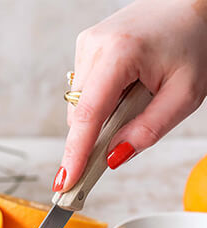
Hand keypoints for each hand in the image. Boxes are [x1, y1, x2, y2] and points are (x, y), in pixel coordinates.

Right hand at [54, 0, 206, 191]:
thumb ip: (148, 130)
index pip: (89, 116)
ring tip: (132, 102)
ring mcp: (86, 46)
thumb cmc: (191, 41)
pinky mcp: (86, 48)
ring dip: (100, 118)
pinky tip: (122, 92)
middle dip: (94, 138)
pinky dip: (100, 103)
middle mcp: (94, 47)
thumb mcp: (184, 94)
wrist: (187, 3)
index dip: (75, 154)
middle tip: (115, 148)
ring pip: (79, 106)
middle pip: (79, 116)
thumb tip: (114, 156)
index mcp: (119, 54)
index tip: (65, 181)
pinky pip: (84, 92)